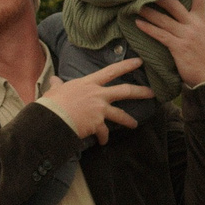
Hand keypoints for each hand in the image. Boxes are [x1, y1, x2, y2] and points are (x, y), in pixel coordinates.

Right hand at [36, 55, 150, 142]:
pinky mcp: (98, 124)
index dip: (126, 65)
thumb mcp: (55, 90)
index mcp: (88, 83)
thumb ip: (58, 85)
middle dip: (140, 91)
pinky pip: (104, 133)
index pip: (111, 71)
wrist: (53, 118)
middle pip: (124, 91)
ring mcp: (100, 109)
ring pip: (120, 114)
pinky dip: (104, 138)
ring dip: (129, 120)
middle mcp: (98, 94)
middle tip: (152, 93)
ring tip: (134, 124)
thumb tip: (54, 80)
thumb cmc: (52, 103)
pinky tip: (103, 142)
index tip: (139, 62)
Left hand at [131, 0, 204, 87]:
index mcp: (200, 20)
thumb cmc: (201, 56)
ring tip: (135, 5)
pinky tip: (138, 24)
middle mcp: (194, 25)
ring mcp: (186, 36)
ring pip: (164, 20)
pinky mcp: (179, 47)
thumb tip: (176, 14)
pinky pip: (160, 35)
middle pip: (176, 5)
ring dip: (148, 12)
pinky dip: (148, 29)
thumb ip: (190, 24)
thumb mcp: (200, 36)